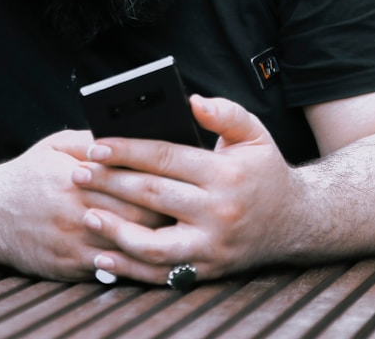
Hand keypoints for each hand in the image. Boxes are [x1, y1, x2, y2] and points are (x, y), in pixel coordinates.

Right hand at [0, 130, 170, 280]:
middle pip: (137, 216)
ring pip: (128, 247)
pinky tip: (154, 257)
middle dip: (168, 213)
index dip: (162, 182)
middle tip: (193, 208)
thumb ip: (94, 141)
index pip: (132, 181)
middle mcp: (75, 213)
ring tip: (183, 233)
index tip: (186, 179)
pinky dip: (133, 264)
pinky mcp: (67, 267)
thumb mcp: (57, 145)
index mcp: (76, 178)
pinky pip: (109, 271)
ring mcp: (71, 244)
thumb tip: (134, 135)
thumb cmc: (28, 173)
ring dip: (157, 242)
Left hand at [71, 95, 302, 285]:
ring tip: (87, 212)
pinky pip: (160, 273)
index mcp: (226, 174)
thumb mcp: (255, 134)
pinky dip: (128, 268)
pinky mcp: (207, 270)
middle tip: (78, 174)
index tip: (95, 146)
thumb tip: (192, 101)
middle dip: (110, 183)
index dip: (127, 151)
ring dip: (114, 229)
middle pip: (153, 196)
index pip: (166, 158)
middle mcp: (219, 212)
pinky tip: (101, 256)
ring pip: (153, 243)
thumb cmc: (265, 172)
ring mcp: (212, 246)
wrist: (295, 222)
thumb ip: (225, 113)